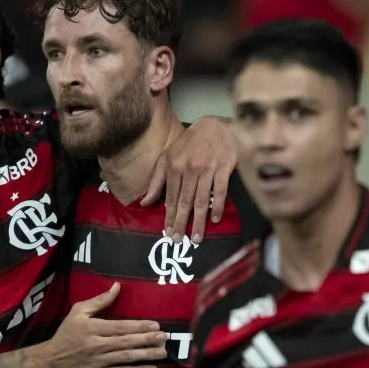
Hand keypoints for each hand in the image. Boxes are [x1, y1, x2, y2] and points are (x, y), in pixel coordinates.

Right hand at [34, 283, 165, 367]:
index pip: (120, 327)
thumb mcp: (78, 312)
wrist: (50, 362)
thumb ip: (99, 301)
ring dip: (146, 355)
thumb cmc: (66, 334)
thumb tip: (117, 286)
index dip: (139, 326)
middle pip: (126, 342)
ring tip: (162, 353)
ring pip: (126, 358)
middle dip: (147, 340)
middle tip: (165, 338)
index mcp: (92, 328)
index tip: (156, 325)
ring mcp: (99, 362)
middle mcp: (97, 345)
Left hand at [142, 115, 236, 244]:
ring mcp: (207, 168)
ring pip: (201, 199)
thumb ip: (157, 181)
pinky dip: (217, 205)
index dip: (169, 216)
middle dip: (181, 222)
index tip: (168, 232)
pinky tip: (215, 219)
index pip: (170, 197)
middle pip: (184, 201)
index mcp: (174, 166)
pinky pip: (220, 191)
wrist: (215, 126)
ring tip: (197, 237)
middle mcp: (189, 168)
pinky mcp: (224, 167)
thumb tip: (144, 203)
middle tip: (179, 240)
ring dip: (198, 220)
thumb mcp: (168, 157)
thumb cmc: (189, 144)